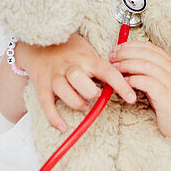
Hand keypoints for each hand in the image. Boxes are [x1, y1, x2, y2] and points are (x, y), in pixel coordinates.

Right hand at [17, 33, 136, 133]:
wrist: (38, 42)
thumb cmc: (69, 49)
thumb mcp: (88, 50)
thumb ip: (101, 65)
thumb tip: (123, 78)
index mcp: (86, 58)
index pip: (106, 70)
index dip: (120, 84)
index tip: (131, 97)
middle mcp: (69, 66)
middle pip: (79, 78)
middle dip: (90, 91)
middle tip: (96, 95)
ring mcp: (54, 76)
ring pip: (63, 90)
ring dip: (76, 102)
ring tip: (84, 106)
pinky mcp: (41, 85)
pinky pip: (46, 104)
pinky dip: (54, 117)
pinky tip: (62, 127)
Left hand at [109, 40, 170, 145]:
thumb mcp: (164, 85)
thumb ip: (151, 75)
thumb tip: (129, 66)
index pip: (150, 47)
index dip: (131, 45)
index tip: (118, 48)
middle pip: (146, 53)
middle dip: (126, 52)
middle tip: (112, 57)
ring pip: (146, 65)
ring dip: (127, 65)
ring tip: (115, 69)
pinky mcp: (167, 96)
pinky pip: (148, 82)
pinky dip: (134, 80)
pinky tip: (125, 83)